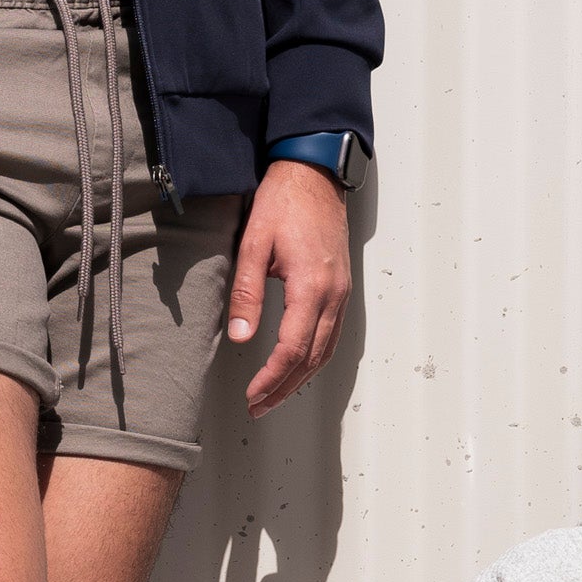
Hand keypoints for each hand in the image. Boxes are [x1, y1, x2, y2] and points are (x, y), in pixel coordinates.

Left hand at [229, 158, 351, 411]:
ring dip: (301, 377)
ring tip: (275, 395)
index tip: (253, 395)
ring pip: (327, 350)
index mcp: (311, 285)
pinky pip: (334, 334)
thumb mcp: (253, 243)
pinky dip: (316, 358)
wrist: (314, 174)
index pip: (293, 347)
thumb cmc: (284, 202)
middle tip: (259, 407)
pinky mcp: (342, 286)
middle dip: (285, 387)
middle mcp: (334, 293)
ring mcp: (342, 291)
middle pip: (313, 357)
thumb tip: (239, 336)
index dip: (272, 377)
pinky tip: (299, 366)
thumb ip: (246, 293)